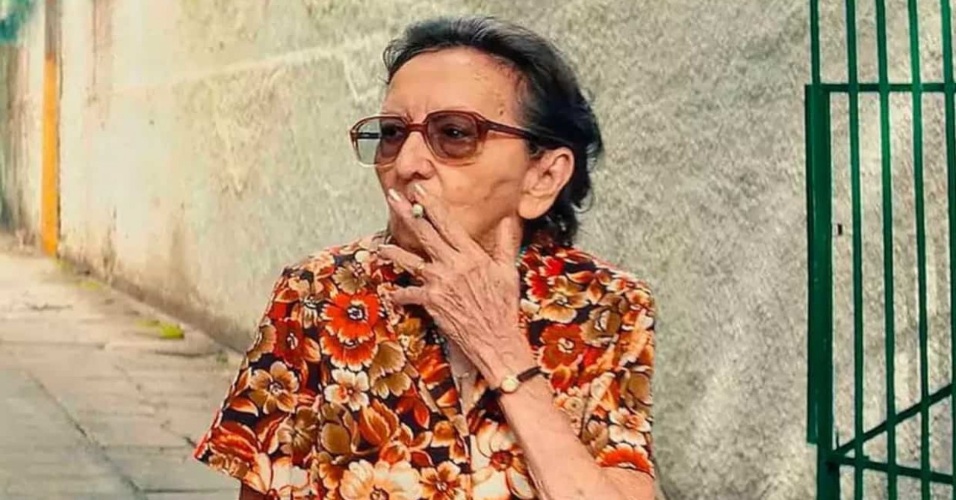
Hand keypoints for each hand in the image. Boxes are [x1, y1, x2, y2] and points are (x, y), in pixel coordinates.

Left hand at [378, 185, 533, 381]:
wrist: (496, 339)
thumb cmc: (504, 307)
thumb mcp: (508, 271)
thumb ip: (505, 243)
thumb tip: (509, 220)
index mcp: (472, 255)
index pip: (448, 223)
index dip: (432, 205)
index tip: (420, 189)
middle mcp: (453, 265)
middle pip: (425, 234)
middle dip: (408, 213)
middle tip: (394, 196)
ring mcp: (440, 282)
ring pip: (411, 261)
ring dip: (394, 252)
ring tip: (381, 246)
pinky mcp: (432, 302)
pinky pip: (410, 293)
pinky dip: (400, 294)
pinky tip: (392, 293)